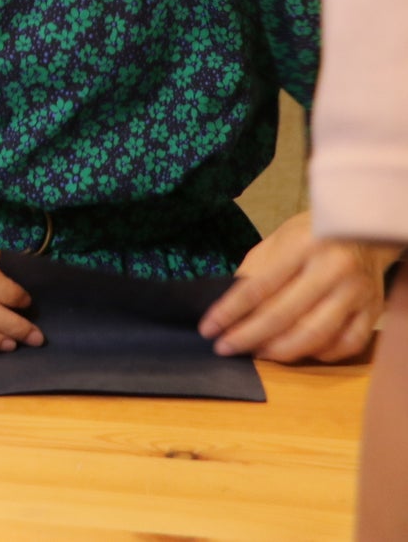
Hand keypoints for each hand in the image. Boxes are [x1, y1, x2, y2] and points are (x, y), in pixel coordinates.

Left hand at [199, 211, 388, 361]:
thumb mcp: (277, 241)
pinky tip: (299, 351)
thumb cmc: (312, 235)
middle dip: (249, 336)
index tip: (207, 329)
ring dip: (281, 351)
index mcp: (303, 247)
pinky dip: (320, 354)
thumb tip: (230, 311)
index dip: (229, 312)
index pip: (258, 287)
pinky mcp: (374, 310)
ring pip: (316, 335)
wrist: (365, 229)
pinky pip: (347, 344)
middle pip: (285, 315)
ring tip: (257, 353)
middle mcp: (333, 270)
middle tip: (225, 348)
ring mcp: (357, 293)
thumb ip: (255, 273)